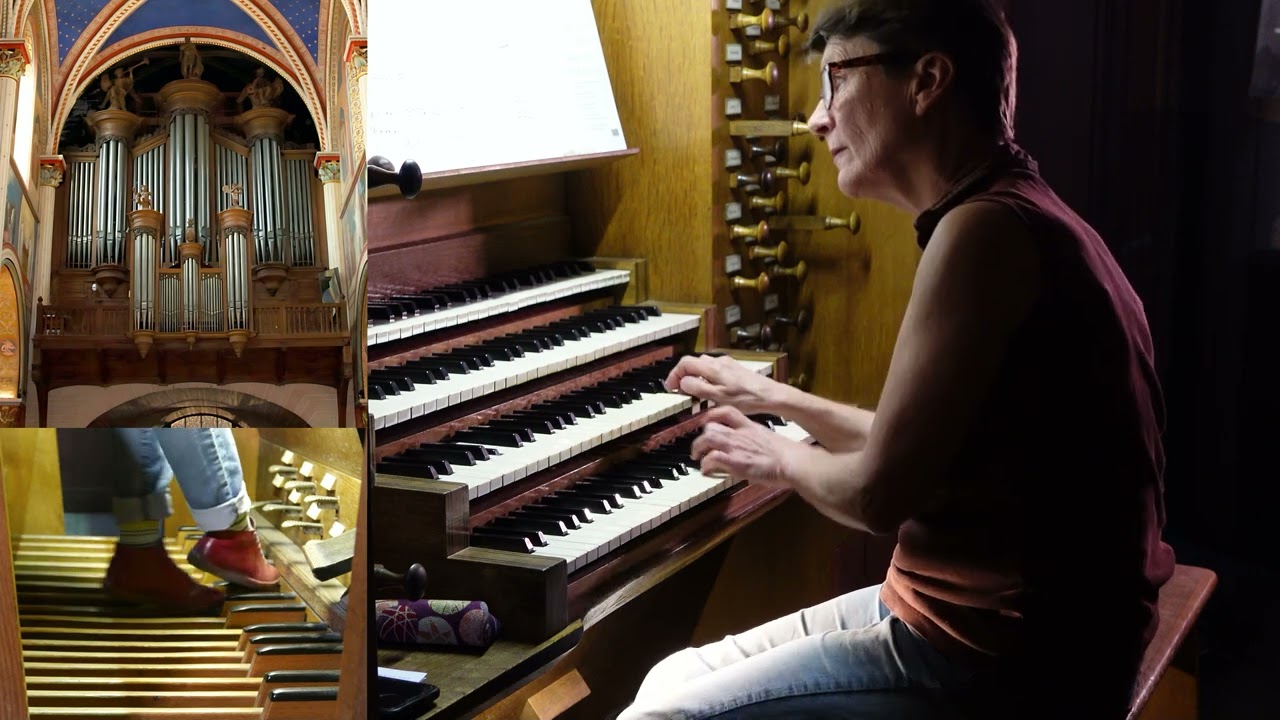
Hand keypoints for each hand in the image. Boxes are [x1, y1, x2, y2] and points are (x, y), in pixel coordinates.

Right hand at [664, 354, 784, 414]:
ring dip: (694, 377)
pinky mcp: (735, 370)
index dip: (674, 374)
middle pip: (693, 363)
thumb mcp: (717, 397)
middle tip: (679, 391)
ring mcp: (728, 364)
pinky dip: (706, 378)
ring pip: (704, 366)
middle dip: (683, 375)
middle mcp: (719, 362)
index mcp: (712, 367)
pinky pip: (714, 371)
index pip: (685, 363)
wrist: (771, 395)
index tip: (670, 388)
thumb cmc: (746, 398)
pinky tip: (711, 391)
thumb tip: (682, 382)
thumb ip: (698, 388)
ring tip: (693, 392)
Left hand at [690, 406, 806, 487]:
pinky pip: (712, 458)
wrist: (792, 461)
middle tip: (699, 446)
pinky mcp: (736, 462)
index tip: (705, 422)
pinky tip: (707, 471)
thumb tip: (750, 449)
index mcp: (749, 426)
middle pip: (711, 426)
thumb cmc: (786, 454)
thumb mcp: (768, 439)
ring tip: (698, 458)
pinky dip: (706, 465)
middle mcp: (740, 433)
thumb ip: (755, 440)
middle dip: (702, 436)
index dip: (712, 415)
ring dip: (698, 448)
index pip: (727, 411)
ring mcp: (737, 446)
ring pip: (707, 438)